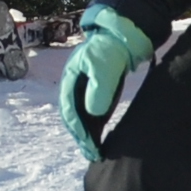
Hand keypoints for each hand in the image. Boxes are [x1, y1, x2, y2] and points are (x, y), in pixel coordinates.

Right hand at [55, 8, 154, 162]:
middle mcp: (73, 88)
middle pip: (73, 117)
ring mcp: (83, 91)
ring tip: (95, 152)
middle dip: (81, 136)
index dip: (78, 128)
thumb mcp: (104, 66)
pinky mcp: (95, 93)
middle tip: (91, 153)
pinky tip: (100, 140)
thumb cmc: (110, 49)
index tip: (87, 143)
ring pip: (81, 117)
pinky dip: (94, 128)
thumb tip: (92, 113)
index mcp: (70, 80)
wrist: (121, 36)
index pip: (70, 110)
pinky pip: (90, 114)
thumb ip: (99, 88)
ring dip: (86, 135)